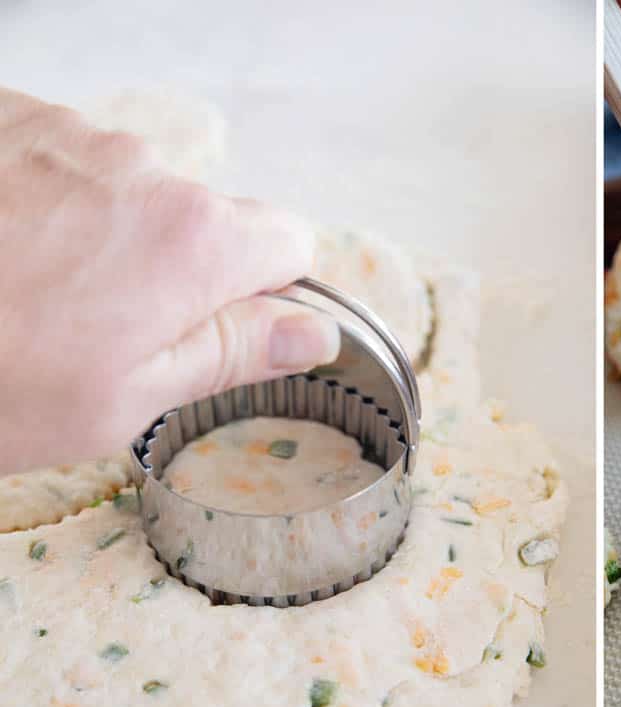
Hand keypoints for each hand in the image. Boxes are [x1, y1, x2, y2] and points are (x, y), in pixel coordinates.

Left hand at [0, 87, 337, 474]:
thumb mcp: (124, 399)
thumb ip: (232, 352)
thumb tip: (313, 332)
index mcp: (192, 242)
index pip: (290, 243)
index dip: (264, 293)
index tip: (216, 327)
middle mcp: (142, 166)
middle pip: (203, 215)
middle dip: (174, 267)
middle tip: (100, 330)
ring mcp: (66, 131)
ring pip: (128, 187)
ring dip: (103, 231)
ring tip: (30, 288)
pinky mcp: (5, 115)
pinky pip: (61, 157)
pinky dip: (44, 196)